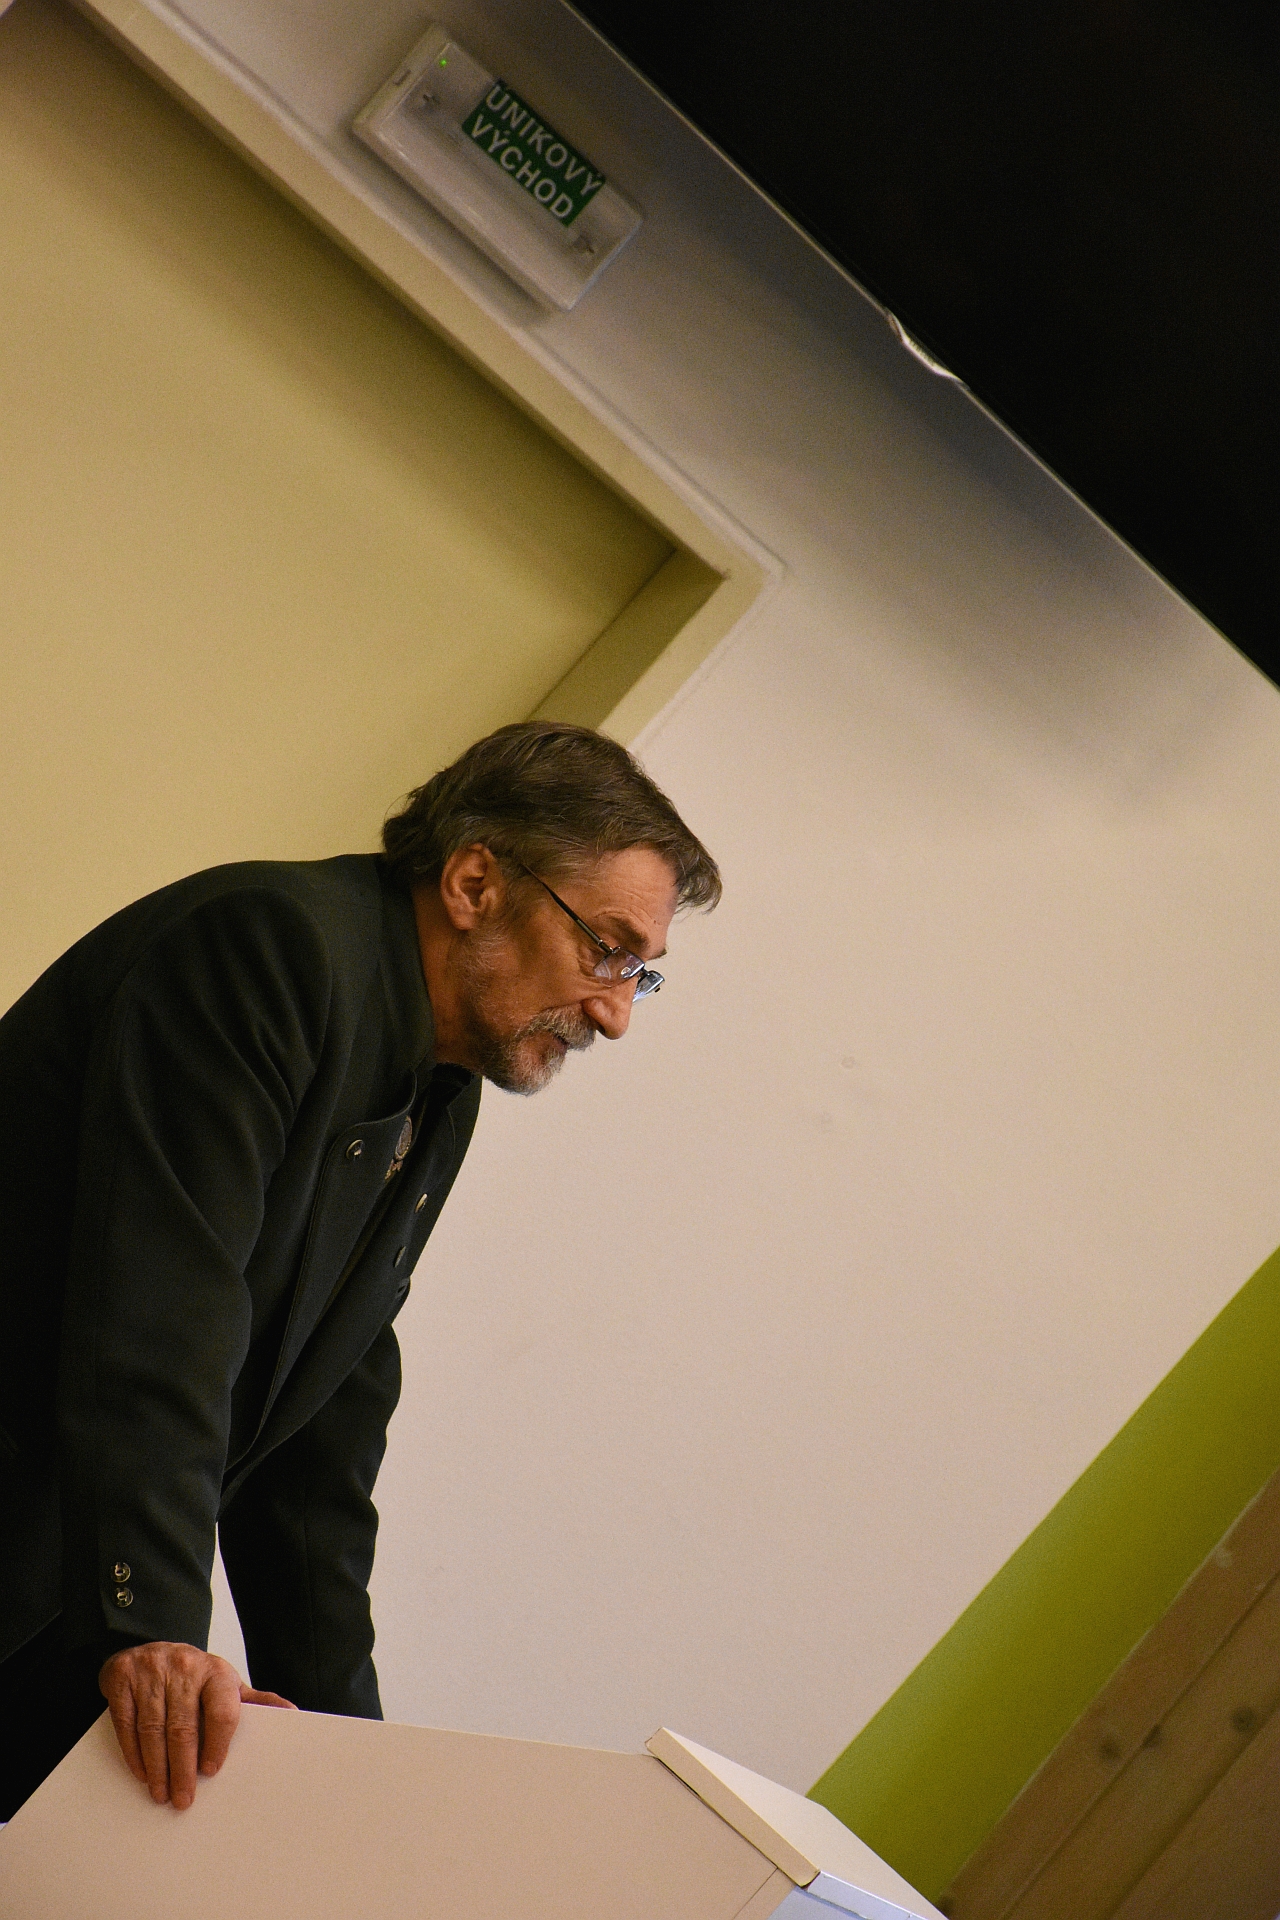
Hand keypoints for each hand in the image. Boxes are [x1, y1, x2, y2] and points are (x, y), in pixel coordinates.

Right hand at [98, 1641, 293, 1808]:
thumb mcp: (226, 1684)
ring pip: (153, 1727)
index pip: (221, 1709)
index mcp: (216, 1671)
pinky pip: (126, 1722)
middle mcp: (184, 1667)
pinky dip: (133, 1752)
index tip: (210, 1771)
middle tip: (183, 1799)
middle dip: (182, 1768)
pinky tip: (142, 1773)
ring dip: (157, 1767)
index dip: (217, 1743)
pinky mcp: (122, 1677)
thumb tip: (292, 1714)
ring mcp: (151, 1670)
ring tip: (161, 1794)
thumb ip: (255, 1701)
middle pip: (183, 1726)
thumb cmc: (195, 1678)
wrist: (152, 1649)